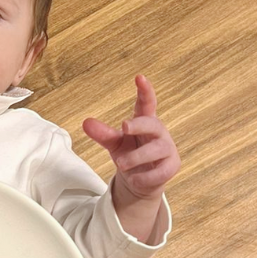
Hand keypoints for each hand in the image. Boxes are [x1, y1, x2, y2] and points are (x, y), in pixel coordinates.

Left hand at [82, 75, 179, 201]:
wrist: (141, 179)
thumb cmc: (130, 154)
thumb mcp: (114, 143)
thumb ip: (102, 133)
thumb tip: (85, 122)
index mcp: (145, 122)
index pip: (146, 104)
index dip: (145, 91)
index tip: (139, 77)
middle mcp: (158, 133)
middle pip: (153, 124)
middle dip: (140, 124)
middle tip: (124, 127)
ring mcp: (167, 149)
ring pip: (156, 149)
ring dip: (136, 157)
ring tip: (120, 164)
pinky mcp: (171, 167)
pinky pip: (160, 172)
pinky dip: (144, 177)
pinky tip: (133, 179)